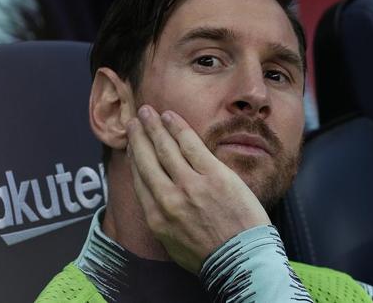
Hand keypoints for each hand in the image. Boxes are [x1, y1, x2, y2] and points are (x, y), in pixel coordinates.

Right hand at [126, 105, 270, 273]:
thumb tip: (155, 197)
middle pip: (147, 159)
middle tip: (135, 120)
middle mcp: (168, 198)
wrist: (241, 261)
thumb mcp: (173, 244)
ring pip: (165, 148)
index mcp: (156, 217)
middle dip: (139, 136)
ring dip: (154, 126)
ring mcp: (190, 184)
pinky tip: (170, 116)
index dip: (134, 157)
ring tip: (148, 112)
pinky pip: (190, 144)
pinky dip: (178, 127)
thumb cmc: (210, 255)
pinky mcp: (213, 175)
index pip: (140, 179)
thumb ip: (161, 218)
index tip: (131, 144)